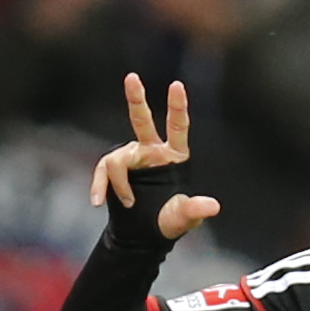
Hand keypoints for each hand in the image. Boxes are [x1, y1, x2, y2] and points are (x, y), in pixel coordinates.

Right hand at [90, 73, 219, 239]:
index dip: (178, 107)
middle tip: (132, 76)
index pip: (178, 128)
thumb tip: (212, 207)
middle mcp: (152, 152)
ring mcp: (131, 158)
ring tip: (130, 203)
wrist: (144, 233)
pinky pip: (103, 171)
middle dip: (136, 99)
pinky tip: (96, 201)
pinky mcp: (114, 169)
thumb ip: (195, 210)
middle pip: (142, 121)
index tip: (177, 85)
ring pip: (117, 161)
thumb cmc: (169, 221)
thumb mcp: (183, 217)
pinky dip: (100, 186)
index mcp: (174, 157)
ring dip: (120, 185)